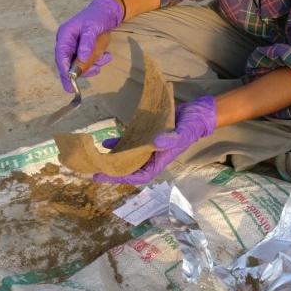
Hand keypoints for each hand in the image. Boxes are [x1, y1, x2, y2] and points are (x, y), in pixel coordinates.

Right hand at [54, 0, 123, 91]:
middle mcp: (67, 43)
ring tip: (104, 58)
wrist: (107, 12)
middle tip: (95, 70)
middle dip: (81, 70)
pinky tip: (106, 56)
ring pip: (79, 65)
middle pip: (68, 63)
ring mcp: (74, 48)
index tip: (72, 78)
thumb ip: (87, 42)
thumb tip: (82, 59)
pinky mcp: (82, 51)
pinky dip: (97, 62)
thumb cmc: (97, 16)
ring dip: (92, 65)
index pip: (61, 54)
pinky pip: (87, 62)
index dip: (64, 68)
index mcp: (65, 35)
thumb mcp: (93, 27)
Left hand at [93, 95, 216, 184]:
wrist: (196, 113)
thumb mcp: (184, 133)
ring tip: (97, 159)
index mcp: (160, 160)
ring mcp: (148, 146)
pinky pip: (130, 142)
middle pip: (131, 169)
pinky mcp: (146, 135)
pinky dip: (119, 143)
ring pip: (128, 157)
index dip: (122, 178)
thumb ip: (171, 139)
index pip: (139, 175)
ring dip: (114, 159)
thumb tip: (155, 143)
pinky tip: (107, 142)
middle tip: (95, 170)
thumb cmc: (191, 126)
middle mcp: (152, 156)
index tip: (105, 176)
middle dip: (113, 171)